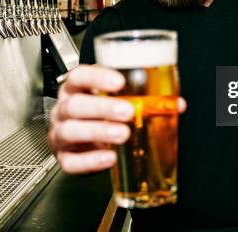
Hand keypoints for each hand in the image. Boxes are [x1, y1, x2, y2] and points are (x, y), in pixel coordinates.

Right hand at [48, 64, 186, 173]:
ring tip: (122, 134)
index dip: (97, 77)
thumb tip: (176, 104)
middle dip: (102, 107)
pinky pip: (71, 161)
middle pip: (75, 104)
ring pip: (70, 131)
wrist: (85, 141)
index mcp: (77, 88)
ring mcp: (60, 134)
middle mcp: (64, 109)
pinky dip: (90, 161)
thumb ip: (145, 99)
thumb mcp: (120, 100)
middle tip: (127, 111)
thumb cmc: (102, 113)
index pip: (79, 76)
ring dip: (98, 132)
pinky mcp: (64, 158)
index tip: (119, 82)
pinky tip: (109, 158)